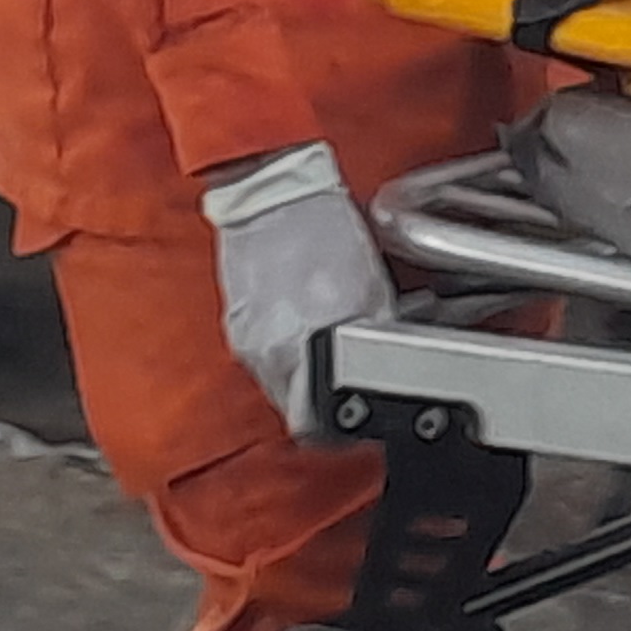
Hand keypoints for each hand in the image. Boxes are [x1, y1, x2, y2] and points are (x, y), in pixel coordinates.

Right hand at [200, 143, 395, 437]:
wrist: (275, 196)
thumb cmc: (327, 232)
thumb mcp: (373, 291)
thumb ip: (379, 338)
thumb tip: (394, 371)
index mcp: (304, 345)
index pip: (311, 425)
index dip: (337, 434)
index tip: (354, 429)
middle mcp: (269, 350)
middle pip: (295, 407)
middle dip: (325, 405)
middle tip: (351, 389)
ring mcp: (247, 339)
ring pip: (280, 382)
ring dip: (306, 377)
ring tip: (330, 351)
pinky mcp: (236, 326)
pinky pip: (265, 355)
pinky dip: (288, 350)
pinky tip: (305, 325)